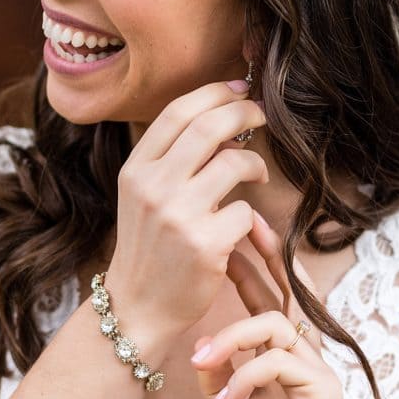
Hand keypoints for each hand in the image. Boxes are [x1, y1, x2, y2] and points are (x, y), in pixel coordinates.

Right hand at [104, 81, 267, 336]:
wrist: (138, 308)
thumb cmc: (151, 247)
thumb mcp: (145, 196)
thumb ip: (174, 159)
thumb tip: (223, 119)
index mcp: (136, 169)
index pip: (177, 112)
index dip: (214, 93)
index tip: (240, 89)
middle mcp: (152, 186)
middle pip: (210, 126)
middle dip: (245, 112)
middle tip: (262, 116)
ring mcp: (177, 214)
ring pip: (236, 162)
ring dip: (257, 164)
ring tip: (257, 176)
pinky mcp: (205, 243)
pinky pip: (247, 211)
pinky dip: (252, 216)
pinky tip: (242, 227)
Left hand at [191, 212, 361, 398]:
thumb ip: (221, 383)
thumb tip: (200, 348)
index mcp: (280, 358)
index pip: (267, 301)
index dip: (251, 268)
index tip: (227, 241)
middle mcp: (300, 354)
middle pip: (288, 291)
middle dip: (265, 254)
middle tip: (244, 224)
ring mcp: (313, 367)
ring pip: (274, 323)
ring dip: (232, 336)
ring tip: (202, 360)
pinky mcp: (321, 386)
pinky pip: (278, 363)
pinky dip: (245, 377)